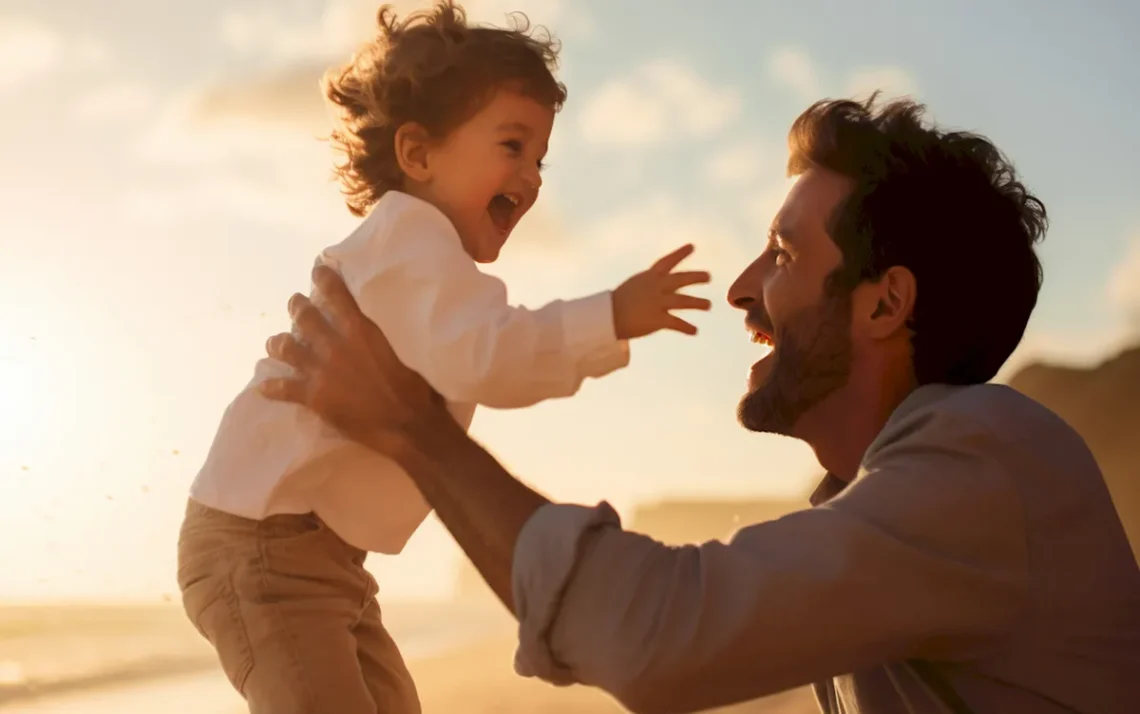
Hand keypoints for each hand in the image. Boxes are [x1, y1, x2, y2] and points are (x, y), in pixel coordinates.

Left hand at [259, 264, 446, 455]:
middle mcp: (335, 344)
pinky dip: (272, 388)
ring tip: (275, 343)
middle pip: (304, 317)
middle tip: (296, 304)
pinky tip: (264, 388)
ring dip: (278, 343)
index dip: (323, 280)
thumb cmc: (416, 387)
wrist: (407, 424)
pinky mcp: (313, 396)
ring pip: (287, 348)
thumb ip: (384, 332)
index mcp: (360, 329)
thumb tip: (380, 319)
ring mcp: (320, 370)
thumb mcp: (405, 347)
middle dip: (297, 307)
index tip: (317, 272)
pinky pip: (283, 389)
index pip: (335, 295)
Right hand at [612, 244, 711, 339]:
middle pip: (682, 279)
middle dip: (697, 277)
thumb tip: (651, 290)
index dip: (680, 254)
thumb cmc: (613, 305)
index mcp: (648, 278)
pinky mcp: (658, 320)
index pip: (667, 262)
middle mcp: (656, 287)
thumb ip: (644, 288)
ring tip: (708, 305)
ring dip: (699, 303)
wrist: (606, 317)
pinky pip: (677, 324)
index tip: (692, 246)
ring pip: (684, 301)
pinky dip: (687, 328)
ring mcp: (658, 303)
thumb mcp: (631, 289)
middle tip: (708, 276)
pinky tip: (695, 331)